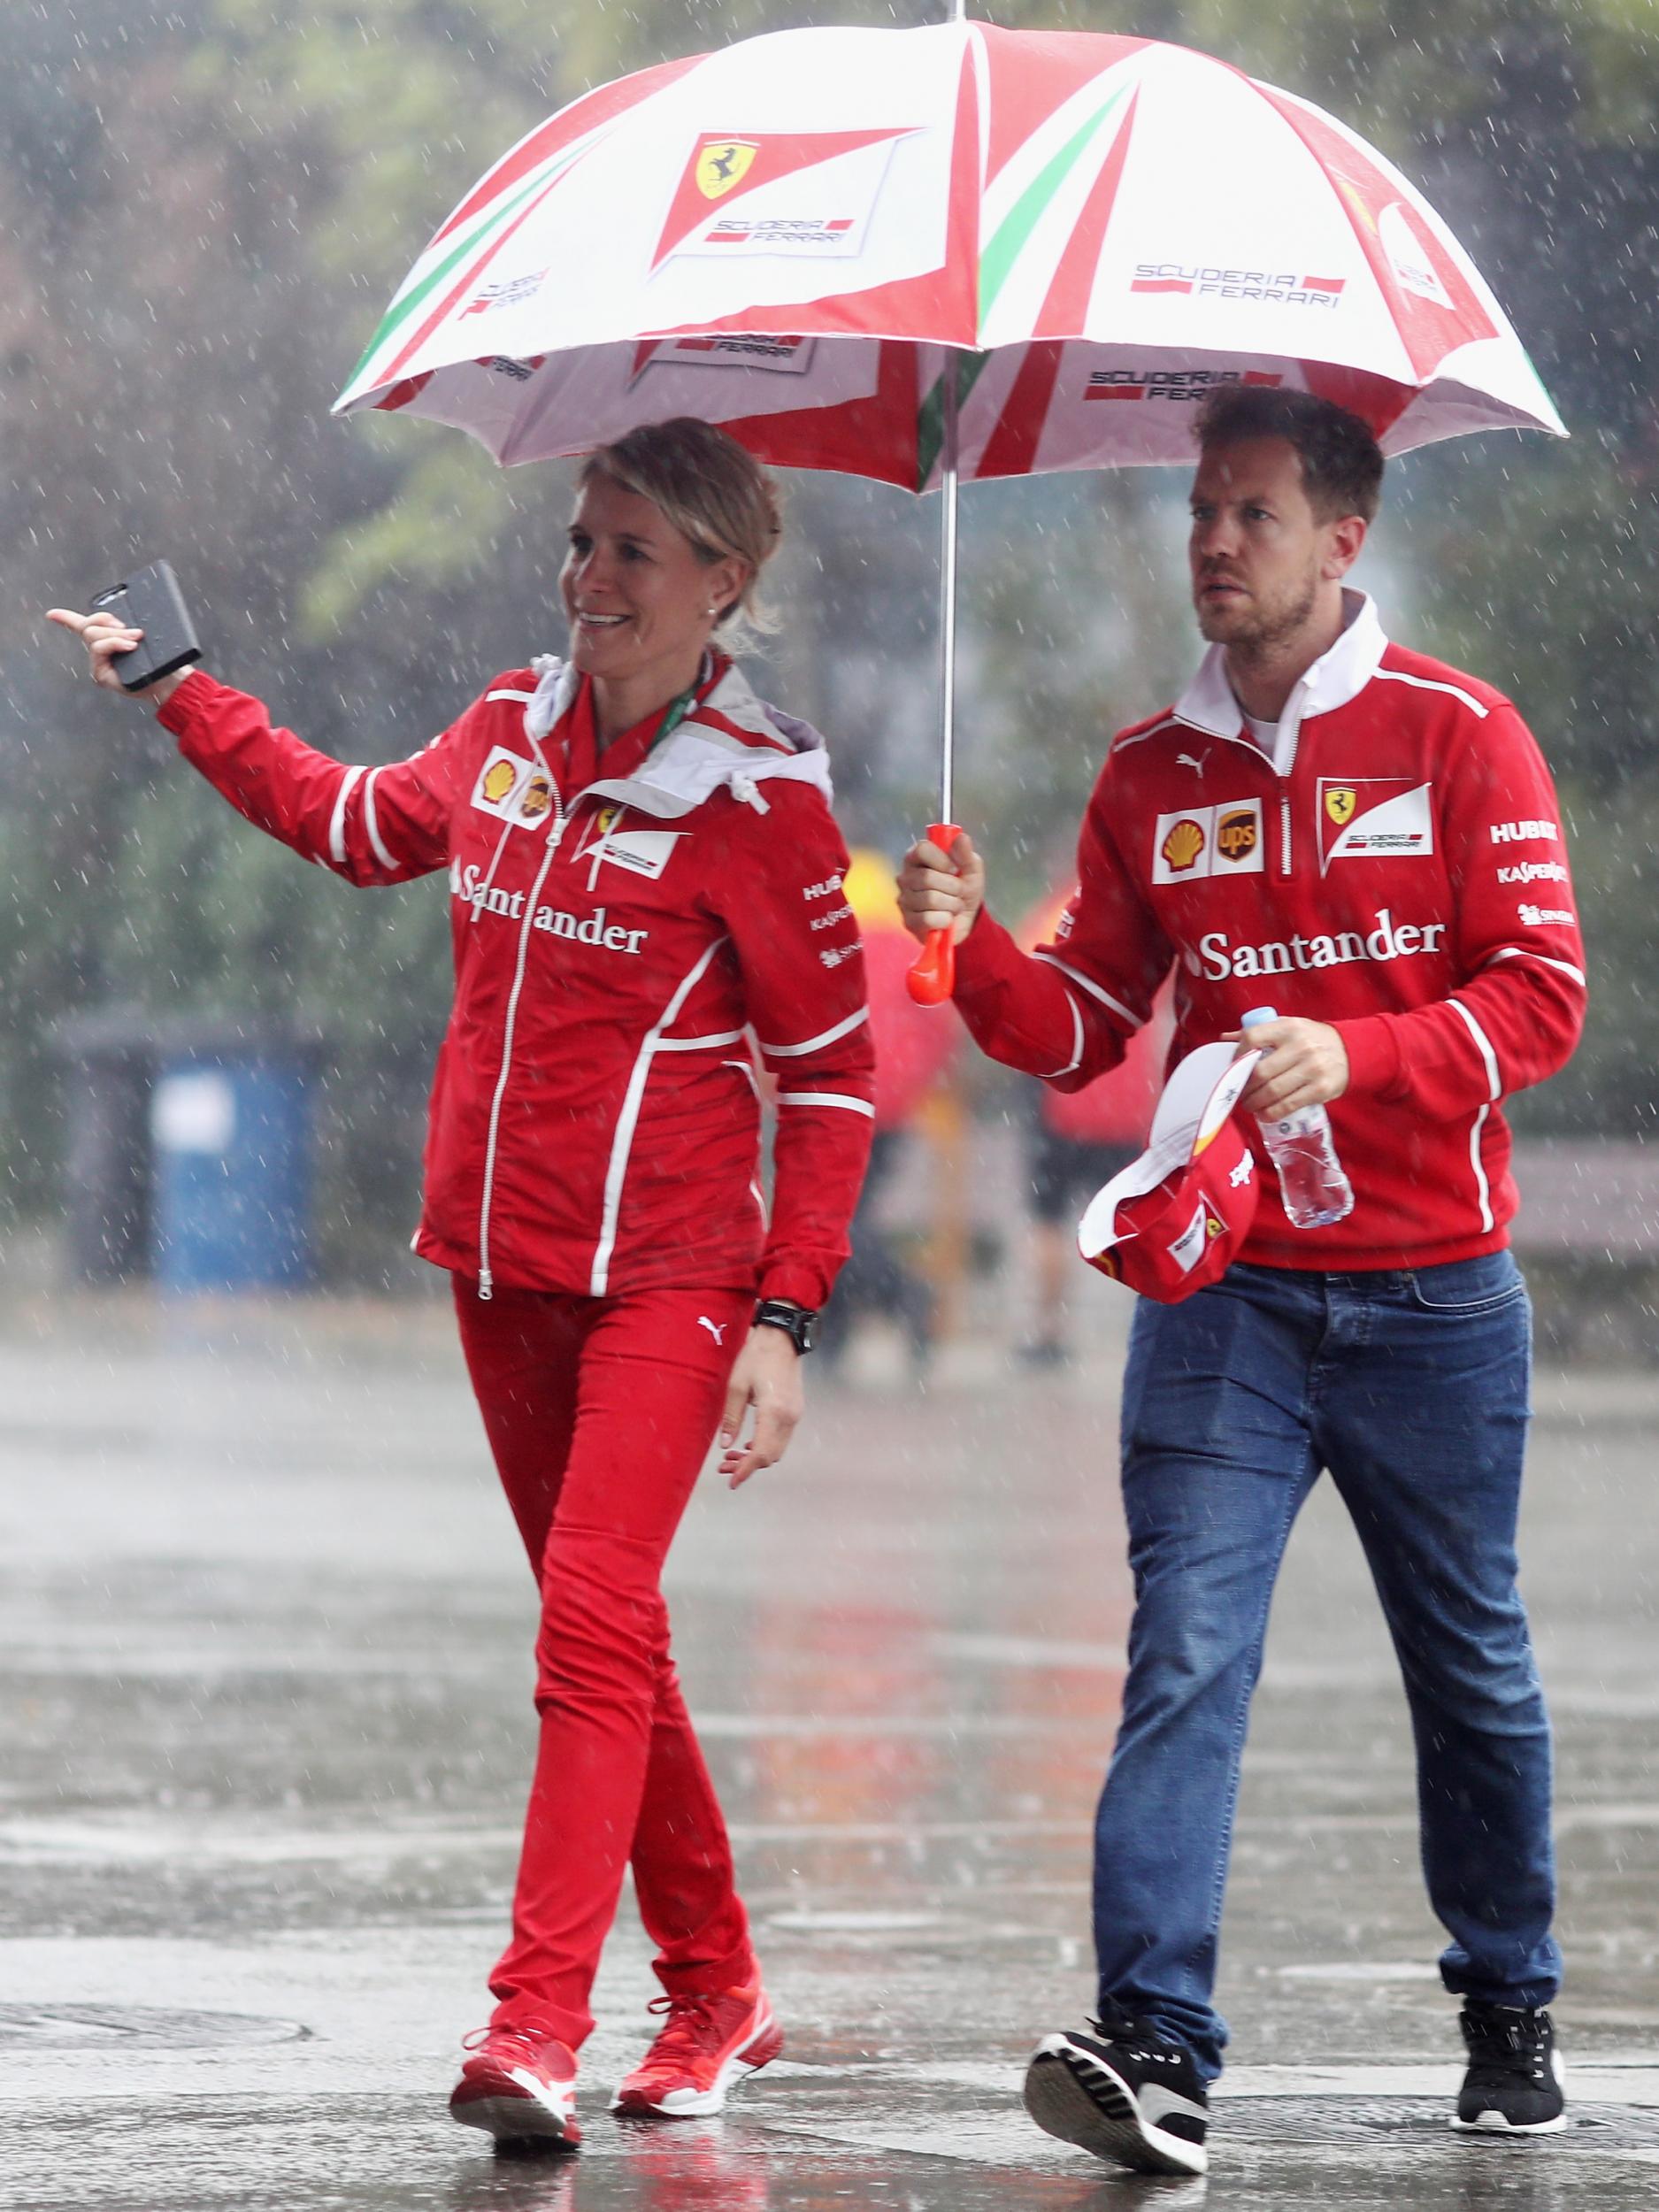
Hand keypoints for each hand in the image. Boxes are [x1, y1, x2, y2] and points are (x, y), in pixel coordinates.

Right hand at [45, 606, 193, 708]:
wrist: (170, 682)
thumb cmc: (162, 661)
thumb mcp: (146, 637)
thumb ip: (130, 627)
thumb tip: (125, 621)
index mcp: (108, 639)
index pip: (82, 626)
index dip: (65, 618)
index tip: (51, 614)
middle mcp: (100, 651)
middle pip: (90, 626)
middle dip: (111, 623)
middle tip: (135, 632)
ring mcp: (98, 663)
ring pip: (93, 635)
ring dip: (116, 634)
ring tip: (135, 640)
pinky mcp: (100, 674)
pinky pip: (99, 649)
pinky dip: (114, 644)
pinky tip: (129, 647)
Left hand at [718, 1324, 804, 1488]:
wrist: (781, 1337)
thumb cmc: (756, 1357)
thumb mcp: (736, 1387)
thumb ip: (731, 1419)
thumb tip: (725, 1446)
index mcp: (773, 1412)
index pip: (761, 1453)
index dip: (745, 1470)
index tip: (731, 1481)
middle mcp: (789, 1417)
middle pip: (771, 1456)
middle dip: (748, 1466)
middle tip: (724, 1467)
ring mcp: (795, 1414)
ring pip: (777, 1449)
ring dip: (757, 1456)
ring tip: (732, 1456)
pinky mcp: (795, 1410)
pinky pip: (782, 1437)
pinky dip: (766, 1445)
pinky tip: (748, 1443)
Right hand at [897, 829, 983, 946]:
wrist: (967, 920)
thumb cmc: (964, 891)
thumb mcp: (971, 869)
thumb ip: (965, 854)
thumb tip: (961, 837)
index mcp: (918, 858)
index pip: (921, 849)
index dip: (941, 859)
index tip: (955, 869)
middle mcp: (906, 877)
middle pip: (927, 877)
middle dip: (953, 887)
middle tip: (960, 892)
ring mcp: (904, 900)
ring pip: (930, 899)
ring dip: (952, 905)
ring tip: (955, 906)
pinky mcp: (908, 921)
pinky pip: (928, 919)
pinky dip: (945, 920)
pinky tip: (947, 919)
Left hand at [1225, 1016, 1349, 1116]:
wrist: (1351, 1050)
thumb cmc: (1311, 1039)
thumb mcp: (1288, 1027)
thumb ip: (1259, 1032)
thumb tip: (1225, 1039)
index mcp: (1288, 1027)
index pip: (1252, 1037)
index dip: (1237, 1055)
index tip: (1233, 1068)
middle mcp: (1300, 1046)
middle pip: (1260, 1072)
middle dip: (1243, 1088)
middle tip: (1238, 1094)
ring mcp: (1312, 1068)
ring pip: (1272, 1092)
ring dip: (1254, 1103)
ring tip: (1249, 1105)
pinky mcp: (1321, 1089)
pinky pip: (1288, 1105)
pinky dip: (1271, 1113)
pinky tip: (1264, 1113)